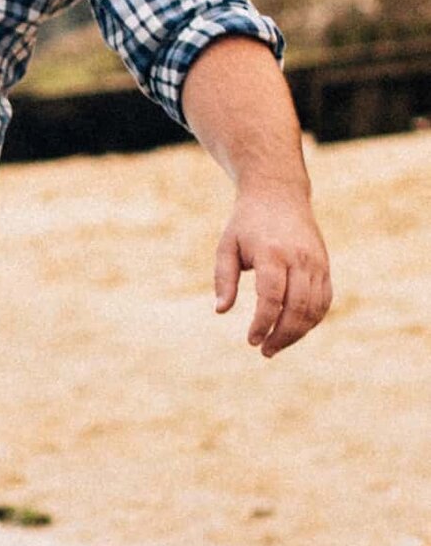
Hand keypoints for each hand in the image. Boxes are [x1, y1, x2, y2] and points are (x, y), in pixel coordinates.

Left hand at [214, 183, 331, 357]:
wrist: (279, 193)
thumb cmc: (246, 223)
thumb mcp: (226, 246)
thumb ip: (224, 279)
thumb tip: (221, 310)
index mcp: (272, 253)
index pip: (272, 297)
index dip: (263, 323)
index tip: (251, 340)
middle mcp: (299, 258)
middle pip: (297, 307)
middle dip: (282, 336)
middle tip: (264, 351)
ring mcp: (316, 262)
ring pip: (314, 308)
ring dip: (298, 333)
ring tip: (276, 346)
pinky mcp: (325, 266)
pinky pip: (324, 300)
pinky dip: (313, 320)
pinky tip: (295, 331)